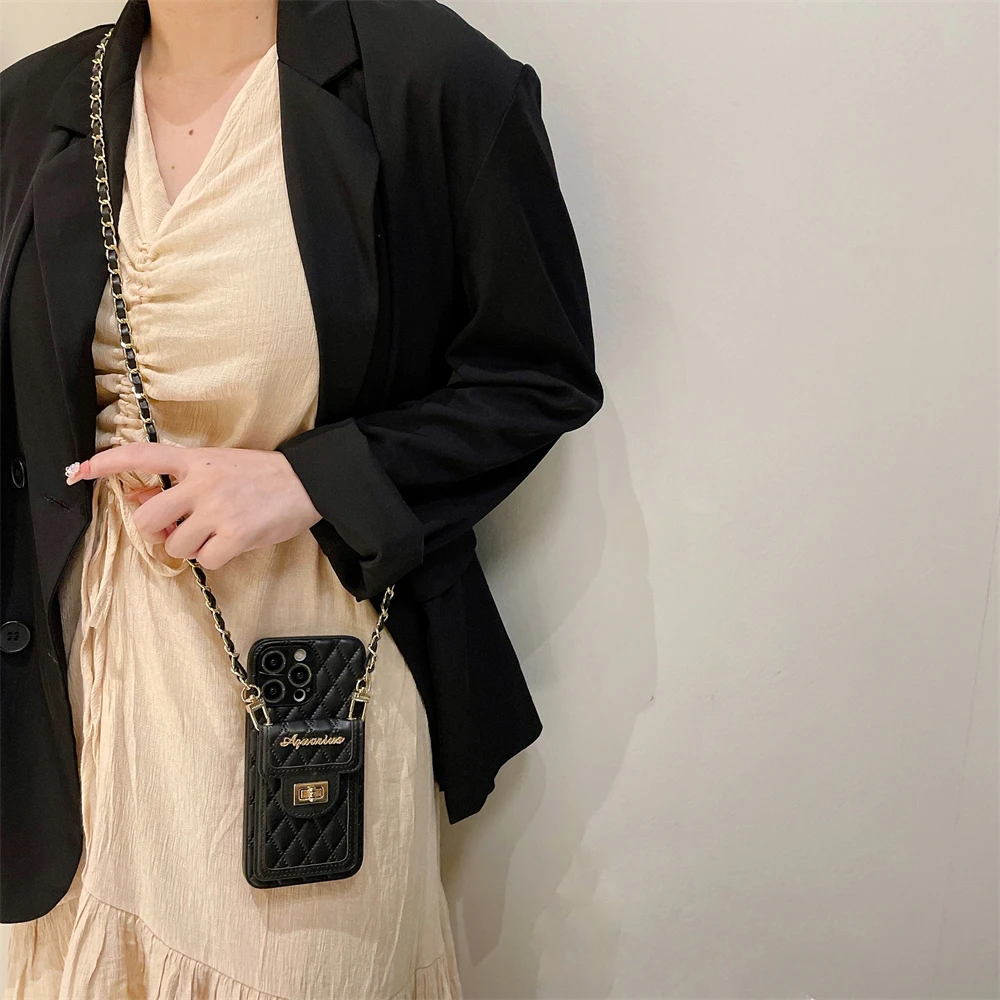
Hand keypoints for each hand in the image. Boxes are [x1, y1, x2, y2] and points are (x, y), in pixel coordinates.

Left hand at [66, 442, 322, 569]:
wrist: (307, 483)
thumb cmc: (262, 476)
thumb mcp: (218, 467)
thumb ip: (180, 482)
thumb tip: (138, 498)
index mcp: (197, 460)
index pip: (141, 455)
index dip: (107, 463)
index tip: (80, 470)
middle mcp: (202, 483)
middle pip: (147, 519)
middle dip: (155, 533)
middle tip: (172, 531)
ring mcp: (218, 510)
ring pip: (175, 546)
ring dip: (189, 547)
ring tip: (213, 536)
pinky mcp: (236, 536)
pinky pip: (205, 561)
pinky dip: (215, 558)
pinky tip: (231, 544)